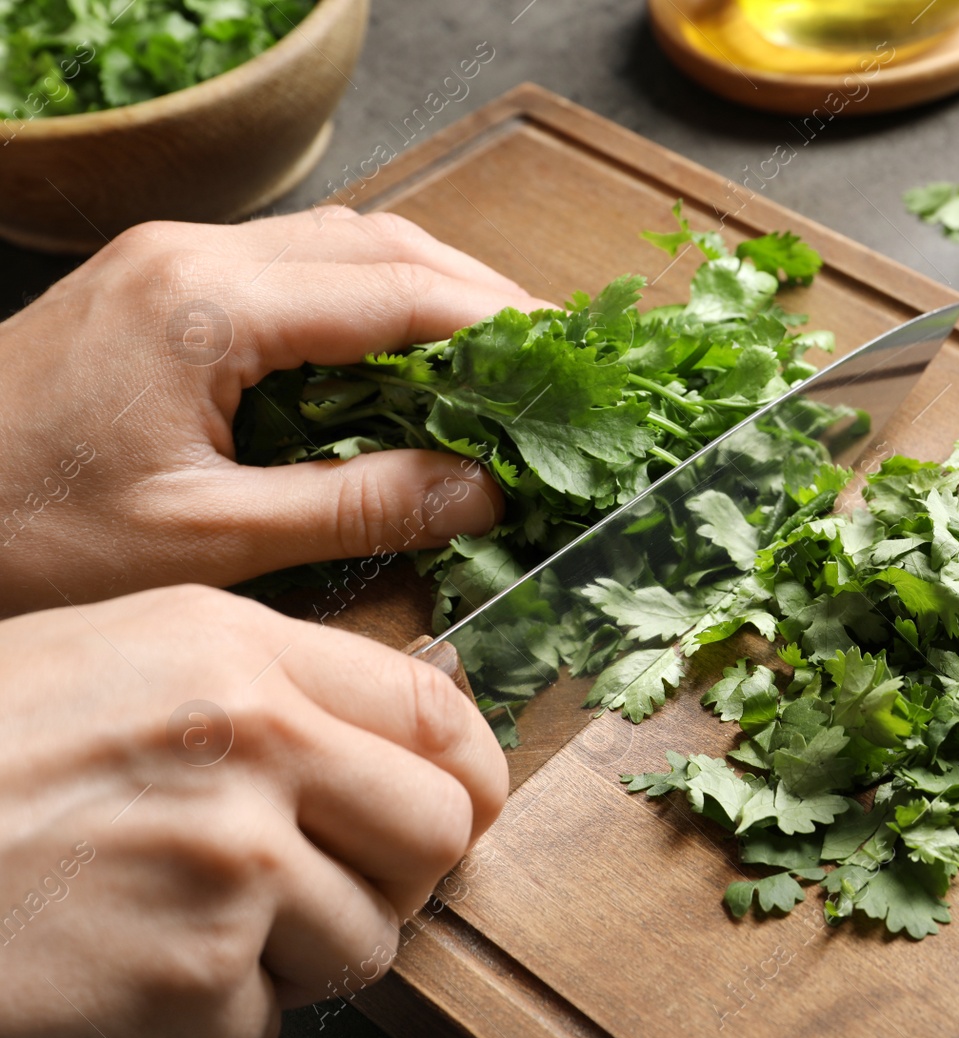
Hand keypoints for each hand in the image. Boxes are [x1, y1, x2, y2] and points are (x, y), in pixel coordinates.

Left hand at [0, 208, 551, 616]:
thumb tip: (484, 492)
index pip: (400, 291)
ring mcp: (170, 259)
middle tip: (555, 364)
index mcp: (207, 303)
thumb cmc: (24, 535)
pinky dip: (369, 306)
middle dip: (481, 298)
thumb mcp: (206, 541)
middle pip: (383, 244)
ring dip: (429, 294)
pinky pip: (295, 271)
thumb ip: (357, 509)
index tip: (572, 372)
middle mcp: (195, 253)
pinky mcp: (155, 285)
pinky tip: (402, 361)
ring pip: (343, 246)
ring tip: (497, 363)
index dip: (500, 329)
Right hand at [0, 584, 507, 1037]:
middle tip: (338, 882)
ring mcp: (225, 871)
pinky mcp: (188, 988)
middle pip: (438, 829)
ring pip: (367, 940)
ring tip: (191, 923)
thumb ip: (269, 684)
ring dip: (300, 953)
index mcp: (236, 654)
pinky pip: (268, 1022)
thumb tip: (400, 734)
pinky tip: (129, 971)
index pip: (436, 708)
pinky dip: (213, 1018)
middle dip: (403, 871)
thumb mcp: (121, 657)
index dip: (468, 769)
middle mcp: (250, 749)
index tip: (459, 803)